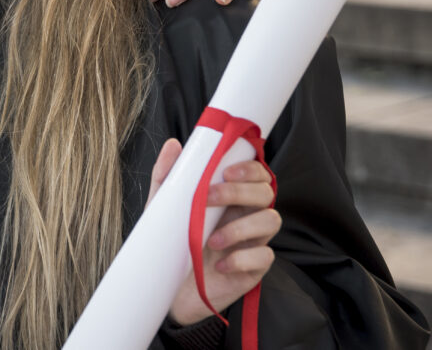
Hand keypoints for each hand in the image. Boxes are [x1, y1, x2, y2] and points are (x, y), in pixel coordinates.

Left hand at [147, 139, 280, 325]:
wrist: (170, 289)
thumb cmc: (173, 243)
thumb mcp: (164, 208)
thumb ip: (168, 176)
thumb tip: (173, 145)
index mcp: (232, 198)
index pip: (256, 174)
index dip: (249, 168)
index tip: (226, 171)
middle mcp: (247, 216)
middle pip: (265, 193)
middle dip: (239, 191)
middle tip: (208, 198)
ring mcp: (254, 242)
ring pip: (270, 221)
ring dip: (241, 227)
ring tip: (211, 239)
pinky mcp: (255, 269)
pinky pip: (265, 257)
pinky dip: (242, 258)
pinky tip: (220, 264)